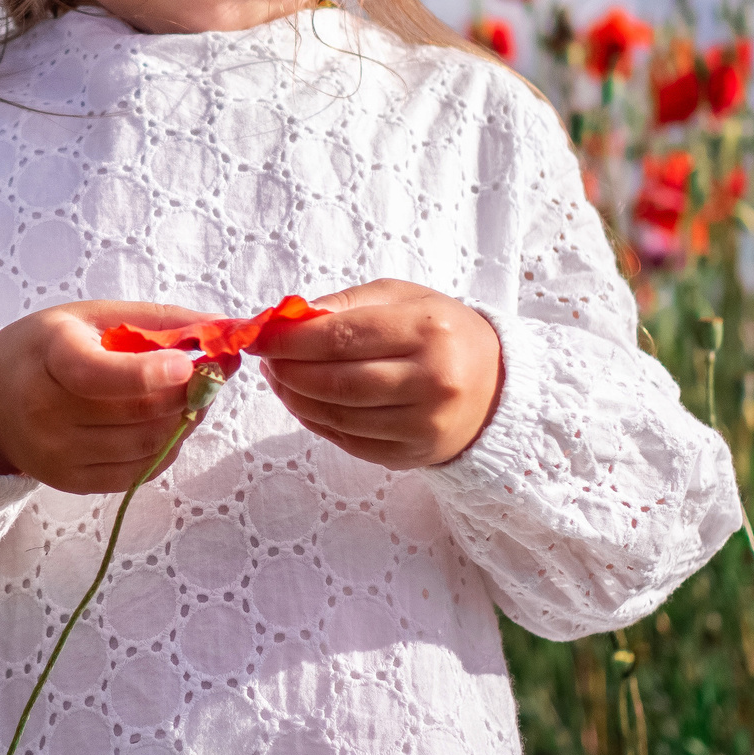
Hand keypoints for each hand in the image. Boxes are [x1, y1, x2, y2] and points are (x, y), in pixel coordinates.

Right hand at [0, 301, 208, 494]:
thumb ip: (157, 321)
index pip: (98, 374)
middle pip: (137, 414)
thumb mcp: (91, 316)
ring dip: (184, 421)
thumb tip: (225, 327)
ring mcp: (58, 454)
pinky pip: (139, 473)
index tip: (189, 364)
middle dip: (188, 395)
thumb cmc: (46, 348)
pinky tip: (166, 425)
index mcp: (49, 357)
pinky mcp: (71, 483)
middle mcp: (46, 412)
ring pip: (147, 446)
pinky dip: (166, 448)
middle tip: (209, 375)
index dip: (149, 373)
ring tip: (187, 397)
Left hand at [253, 279, 502, 469]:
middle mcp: (431, 381)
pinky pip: (346, 440)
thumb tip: (288, 320)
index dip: (290, 339)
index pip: (341, 337)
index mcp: (428, 330)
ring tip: (280, 377)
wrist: (496, 387)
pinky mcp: (410, 456)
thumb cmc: (441, 333)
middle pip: (335, 381)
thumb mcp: (403, 298)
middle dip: (287, 369)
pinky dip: (315, 420)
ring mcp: (422, 425)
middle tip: (266, 357)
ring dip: (294, 397)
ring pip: (336, 415)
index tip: (258, 335)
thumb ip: (345, 304)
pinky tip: (304, 401)